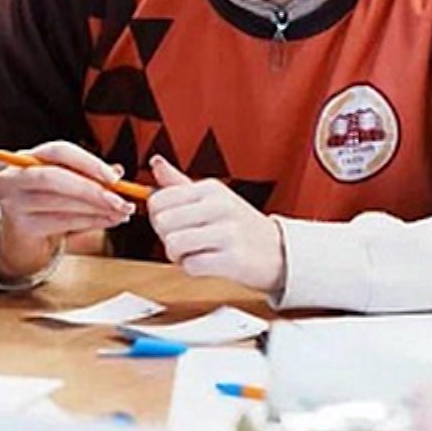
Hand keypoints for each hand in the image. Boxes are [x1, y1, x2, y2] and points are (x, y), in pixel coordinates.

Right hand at [0, 140, 133, 279]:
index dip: (88, 162)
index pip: (58, 150)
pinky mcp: (22, 227)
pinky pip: (62, 223)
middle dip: (92, 190)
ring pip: (60, 204)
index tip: (114, 177)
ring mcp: (14, 204)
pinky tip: (109, 220)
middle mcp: (14, 178)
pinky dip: (91, 222)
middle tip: (121, 201)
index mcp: (26, 158)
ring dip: (97, 209)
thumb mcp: (65, 181)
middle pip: (54, 178)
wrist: (22, 235)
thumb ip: (89, 173)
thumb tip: (118, 172)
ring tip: (121, 212)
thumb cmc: (47, 200)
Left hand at [147, 156, 285, 293]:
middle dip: (166, 237)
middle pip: (162, 222)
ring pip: (173, 244)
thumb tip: (155, 162)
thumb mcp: (211, 198)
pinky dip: (193, 269)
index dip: (158, 216)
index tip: (173, 223)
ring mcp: (228, 232)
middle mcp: (220, 206)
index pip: (159, 199)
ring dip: (178, 255)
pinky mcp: (233, 259)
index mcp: (210, 188)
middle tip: (185, 240)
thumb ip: (179, 183)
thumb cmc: (237, 225)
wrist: (276, 251)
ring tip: (194, 252)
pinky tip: (207, 262)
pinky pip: (191, 265)